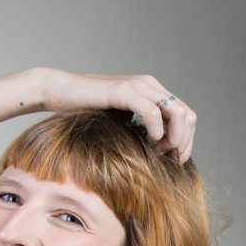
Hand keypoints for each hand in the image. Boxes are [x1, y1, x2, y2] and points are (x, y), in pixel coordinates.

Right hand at [38, 68, 196, 164]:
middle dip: (183, 143)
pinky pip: (153, 113)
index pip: (185, 115)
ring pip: (178, 113)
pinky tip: (146, 143)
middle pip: (187, 115)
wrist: (58, 92)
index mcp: (151, 92)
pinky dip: (156, 132)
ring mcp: (139, 86)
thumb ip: (134, 129)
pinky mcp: (124, 91)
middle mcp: (149, 85)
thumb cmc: (82, 110)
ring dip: (173, 139)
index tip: (171, 159)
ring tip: (156, 151)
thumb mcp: (116, 121)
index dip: (185, 141)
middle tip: (166, 159)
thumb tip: (151, 152)